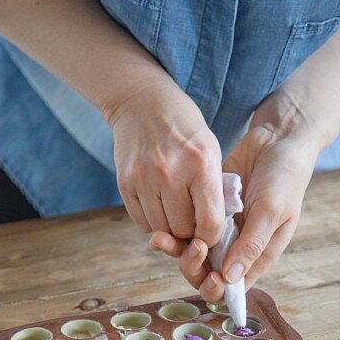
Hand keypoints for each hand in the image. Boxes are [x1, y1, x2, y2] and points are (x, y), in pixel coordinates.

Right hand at [108, 79, 224, 246]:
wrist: (143, 103)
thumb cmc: (185, 129)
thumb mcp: (210, 150)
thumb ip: (214, 188)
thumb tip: (214, 229)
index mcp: (201, 164)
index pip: (210, 223)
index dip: (213, 236)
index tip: (212, 231)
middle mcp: (171, 174)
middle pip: (182, 230)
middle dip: (191, 232)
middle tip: (193, 218)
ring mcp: (144, 179)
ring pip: (160, 230)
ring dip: (170, 227)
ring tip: (176, 208)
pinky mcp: (125, 183)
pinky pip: (141, 222)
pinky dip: (152, 220)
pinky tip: (159, 203)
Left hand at [150, 105, 318, 298]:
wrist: (278, 137)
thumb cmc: (285, 176)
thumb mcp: (273, 210)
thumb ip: (252, 244)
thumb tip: (231, 280)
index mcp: (259, 252)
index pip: (234, 287)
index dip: (218, 289)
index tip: (211, 277)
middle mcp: (238, 244)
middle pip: (208, 272)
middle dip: (192, 267)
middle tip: (190, 248)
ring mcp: (222, 225)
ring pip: (192, 249)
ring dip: (176, 249)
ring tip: (163, 237)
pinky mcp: (208, 206)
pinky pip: (187, 224)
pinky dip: (174, 227)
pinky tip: (163, 220)